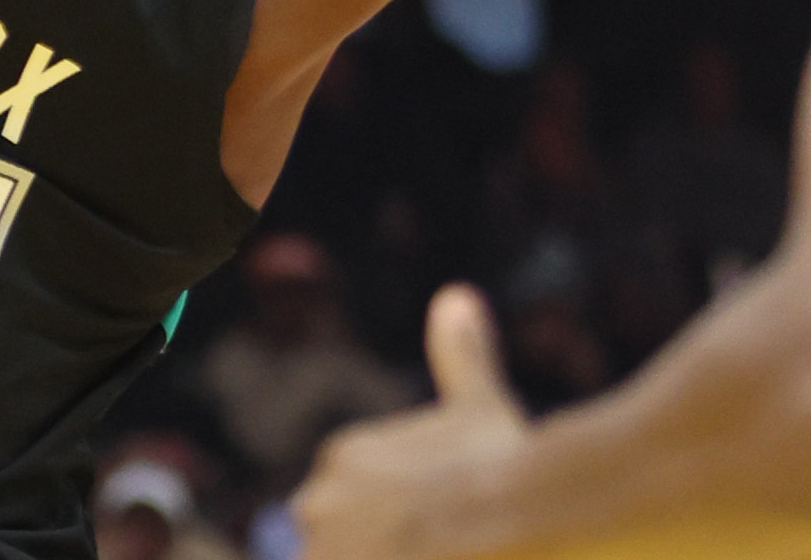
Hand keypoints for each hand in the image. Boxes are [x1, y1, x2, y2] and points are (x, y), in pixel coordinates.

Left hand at [294, 286, 531, 559]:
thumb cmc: (502, 463)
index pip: (362, 507)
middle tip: (440, 543)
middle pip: (350, 544)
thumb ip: (461, 355)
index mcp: (340, 457)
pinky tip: (416, 559)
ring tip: (435, 550)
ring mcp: (323, 549)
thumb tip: (457, 296)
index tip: (446, 525)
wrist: (513, 510)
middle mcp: (317, 500)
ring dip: (386, 557)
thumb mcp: (479, 405)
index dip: (408, 527)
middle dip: (390, 550)